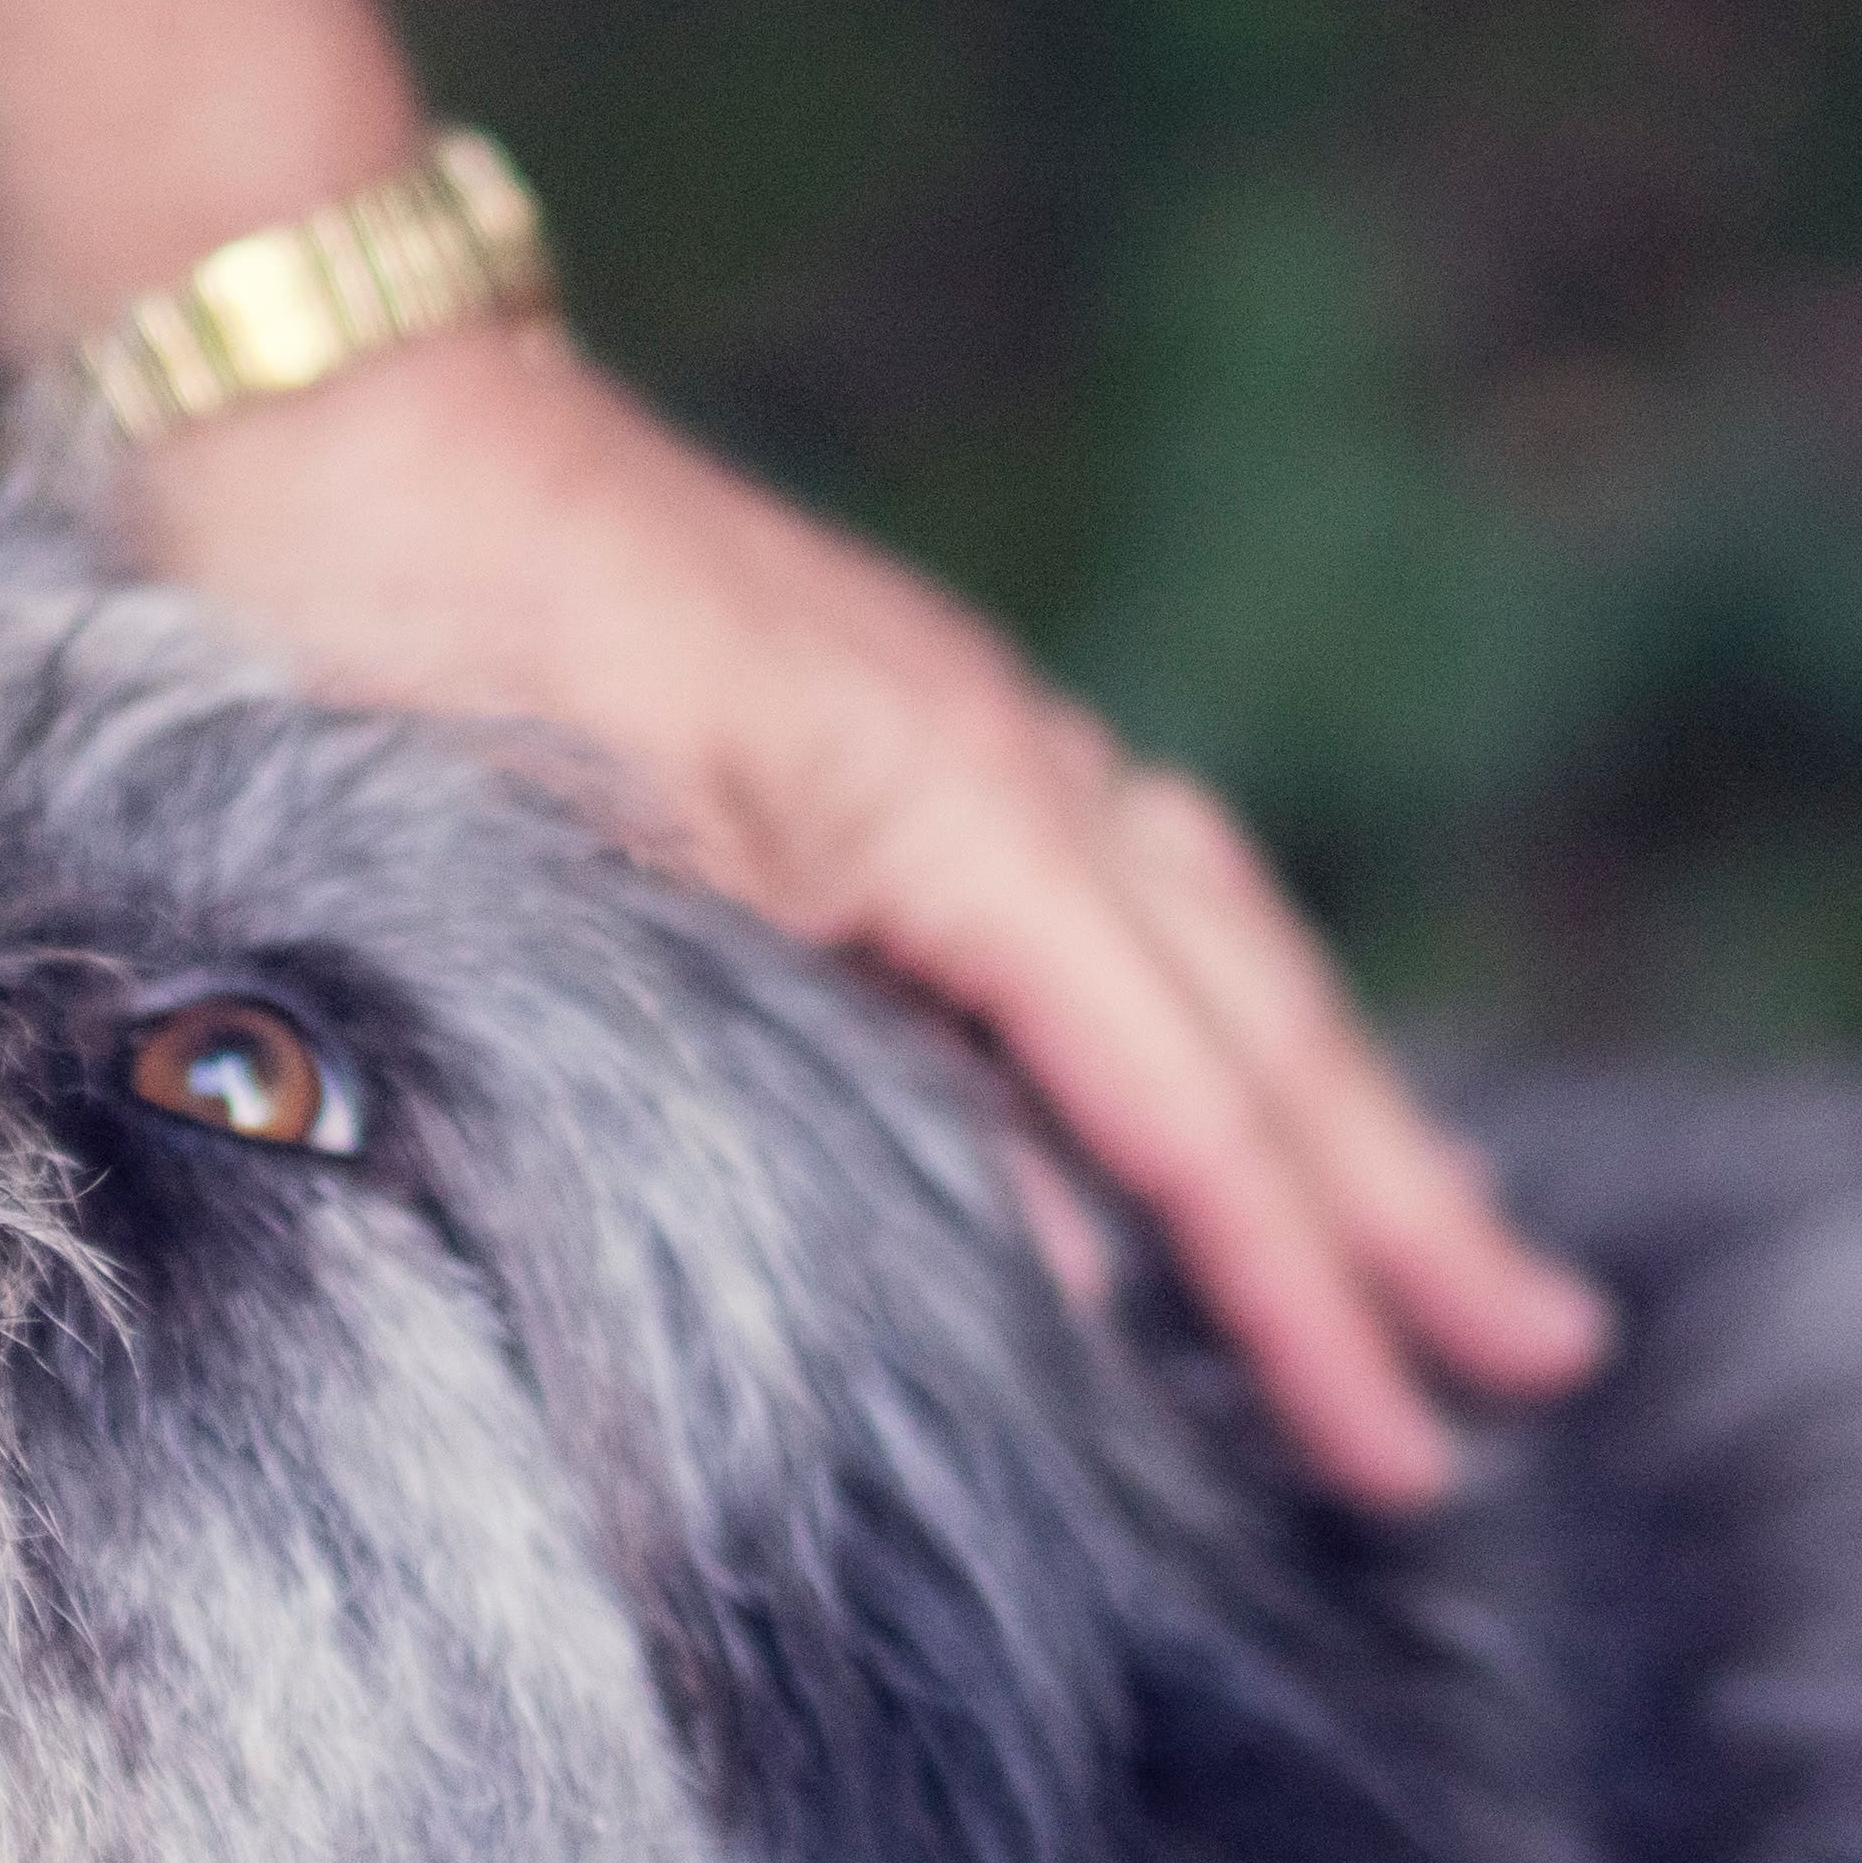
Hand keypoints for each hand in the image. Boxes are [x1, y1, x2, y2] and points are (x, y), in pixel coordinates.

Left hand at [107, 328, 1609, 1507]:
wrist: (311, 403)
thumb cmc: (413, 632)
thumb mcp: (608, 902)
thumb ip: (830, 1084)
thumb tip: (1068, 1266)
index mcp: (963, 808)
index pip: (1186, 1111)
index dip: (1304, 1301)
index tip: (1406, 1459)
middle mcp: (1007, 762)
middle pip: (1261, 1021)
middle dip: (1403, 1208)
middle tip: (1550, 1360)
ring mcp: (953, 736)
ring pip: (1206, 955)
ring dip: (1328, 1113)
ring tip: (1439, 1249)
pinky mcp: (874, 738)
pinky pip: (1101, 911)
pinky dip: (1188, 1024)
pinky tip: (1192, 1096)